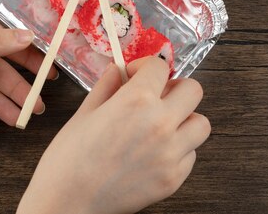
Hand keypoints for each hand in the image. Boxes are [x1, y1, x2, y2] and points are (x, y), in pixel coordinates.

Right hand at [17, 57, 210, 213]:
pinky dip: (179, 149)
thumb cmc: (68, 160)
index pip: (160, 66)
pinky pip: (191, 154)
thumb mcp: (84, 113)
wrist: (67, 202)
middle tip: (157, 96)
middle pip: (193, 90)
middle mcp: (160, 124)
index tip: (136, 75)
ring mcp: (170, 153)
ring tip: (162, 125)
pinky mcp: (173, 179)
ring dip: (185, 119)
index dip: (146, 66)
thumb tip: (117, 71)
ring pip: (201, 123)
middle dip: (174, 88)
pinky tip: (156, 151)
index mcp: (135, 101)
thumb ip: (106, 87)